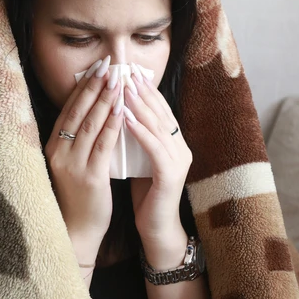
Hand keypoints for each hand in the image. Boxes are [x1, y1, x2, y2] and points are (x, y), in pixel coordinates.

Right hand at [44, 56, 123, 260]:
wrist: (76, 231)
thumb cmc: (78, 197)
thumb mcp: (72, 164)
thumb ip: (78, 140)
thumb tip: (95, 111)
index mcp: (52, 147)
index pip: (68, 110)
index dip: (83, 87)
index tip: (97, 68)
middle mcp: (58, 152)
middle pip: (77, 111)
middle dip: (94, 86)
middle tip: (109, 64)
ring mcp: (72, 164)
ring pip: (90, 124)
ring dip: (105, 99)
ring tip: (118, 79)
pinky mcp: (89, 177)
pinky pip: (102, 144)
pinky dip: (113, 124)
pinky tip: (122, 109)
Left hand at [123, 63, 192, 250]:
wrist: (156, 228)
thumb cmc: (145, 195)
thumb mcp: (139, 160)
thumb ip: (136, 139)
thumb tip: (118, 114)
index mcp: (174, 143)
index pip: (160, 109)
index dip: (145, 90)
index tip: (128, 71)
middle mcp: (180, 147)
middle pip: (161, 112)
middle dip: (142, 90)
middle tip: (125, 71)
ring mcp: (178, 160)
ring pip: (158, 126)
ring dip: (139, 105)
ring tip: (123, 87)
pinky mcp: (171, 175)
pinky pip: (154, 148)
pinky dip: (139, 131)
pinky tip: (125, 118)